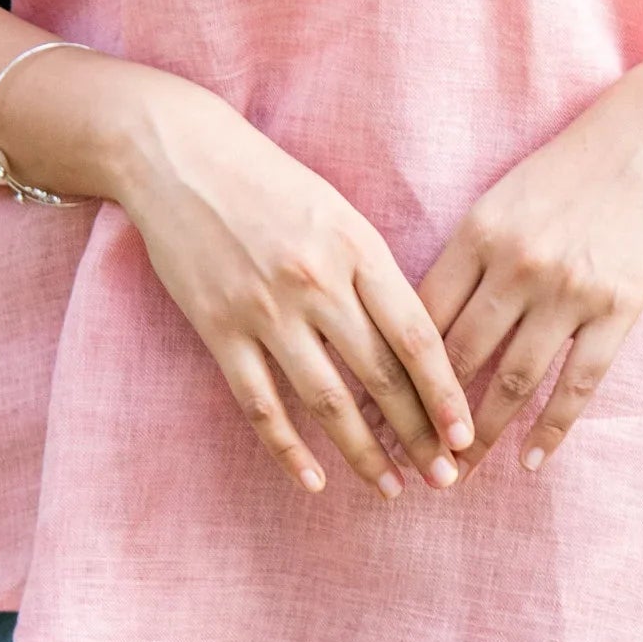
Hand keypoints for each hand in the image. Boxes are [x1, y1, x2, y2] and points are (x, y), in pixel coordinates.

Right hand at [112, 77, 475, 502]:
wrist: (176, 154)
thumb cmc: (267, 180)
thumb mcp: (337, 211)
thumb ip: (373, 272)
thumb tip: (415, 342)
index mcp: (356, 248)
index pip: (416, 336)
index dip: (445, 392)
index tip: (466, 434)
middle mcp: (316, 282)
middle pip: (381, 375)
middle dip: (418, 433)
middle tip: (445, 477)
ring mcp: (264, 309)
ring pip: (327, 399)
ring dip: (364, 452)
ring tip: (392, 487)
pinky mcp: (218, 328)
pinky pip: (259, 404)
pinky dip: (288, 449)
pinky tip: (314, 481)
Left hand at [419, 56, 642, 472]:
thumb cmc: (577, 166)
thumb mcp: (507, 197)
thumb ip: (471, 254)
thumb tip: (425, 317)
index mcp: (478, 233)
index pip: (422, 318)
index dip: (393, 372)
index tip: (372, 413)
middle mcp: (516, 263)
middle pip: (458, 357)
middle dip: (428, 416)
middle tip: (408, 459)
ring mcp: (568, 289)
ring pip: (512, 379)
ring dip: (483, 433)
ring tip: (461, 472)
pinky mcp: (617, 306)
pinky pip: (578, 383)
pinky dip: (552, 427)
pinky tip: (533, 460)